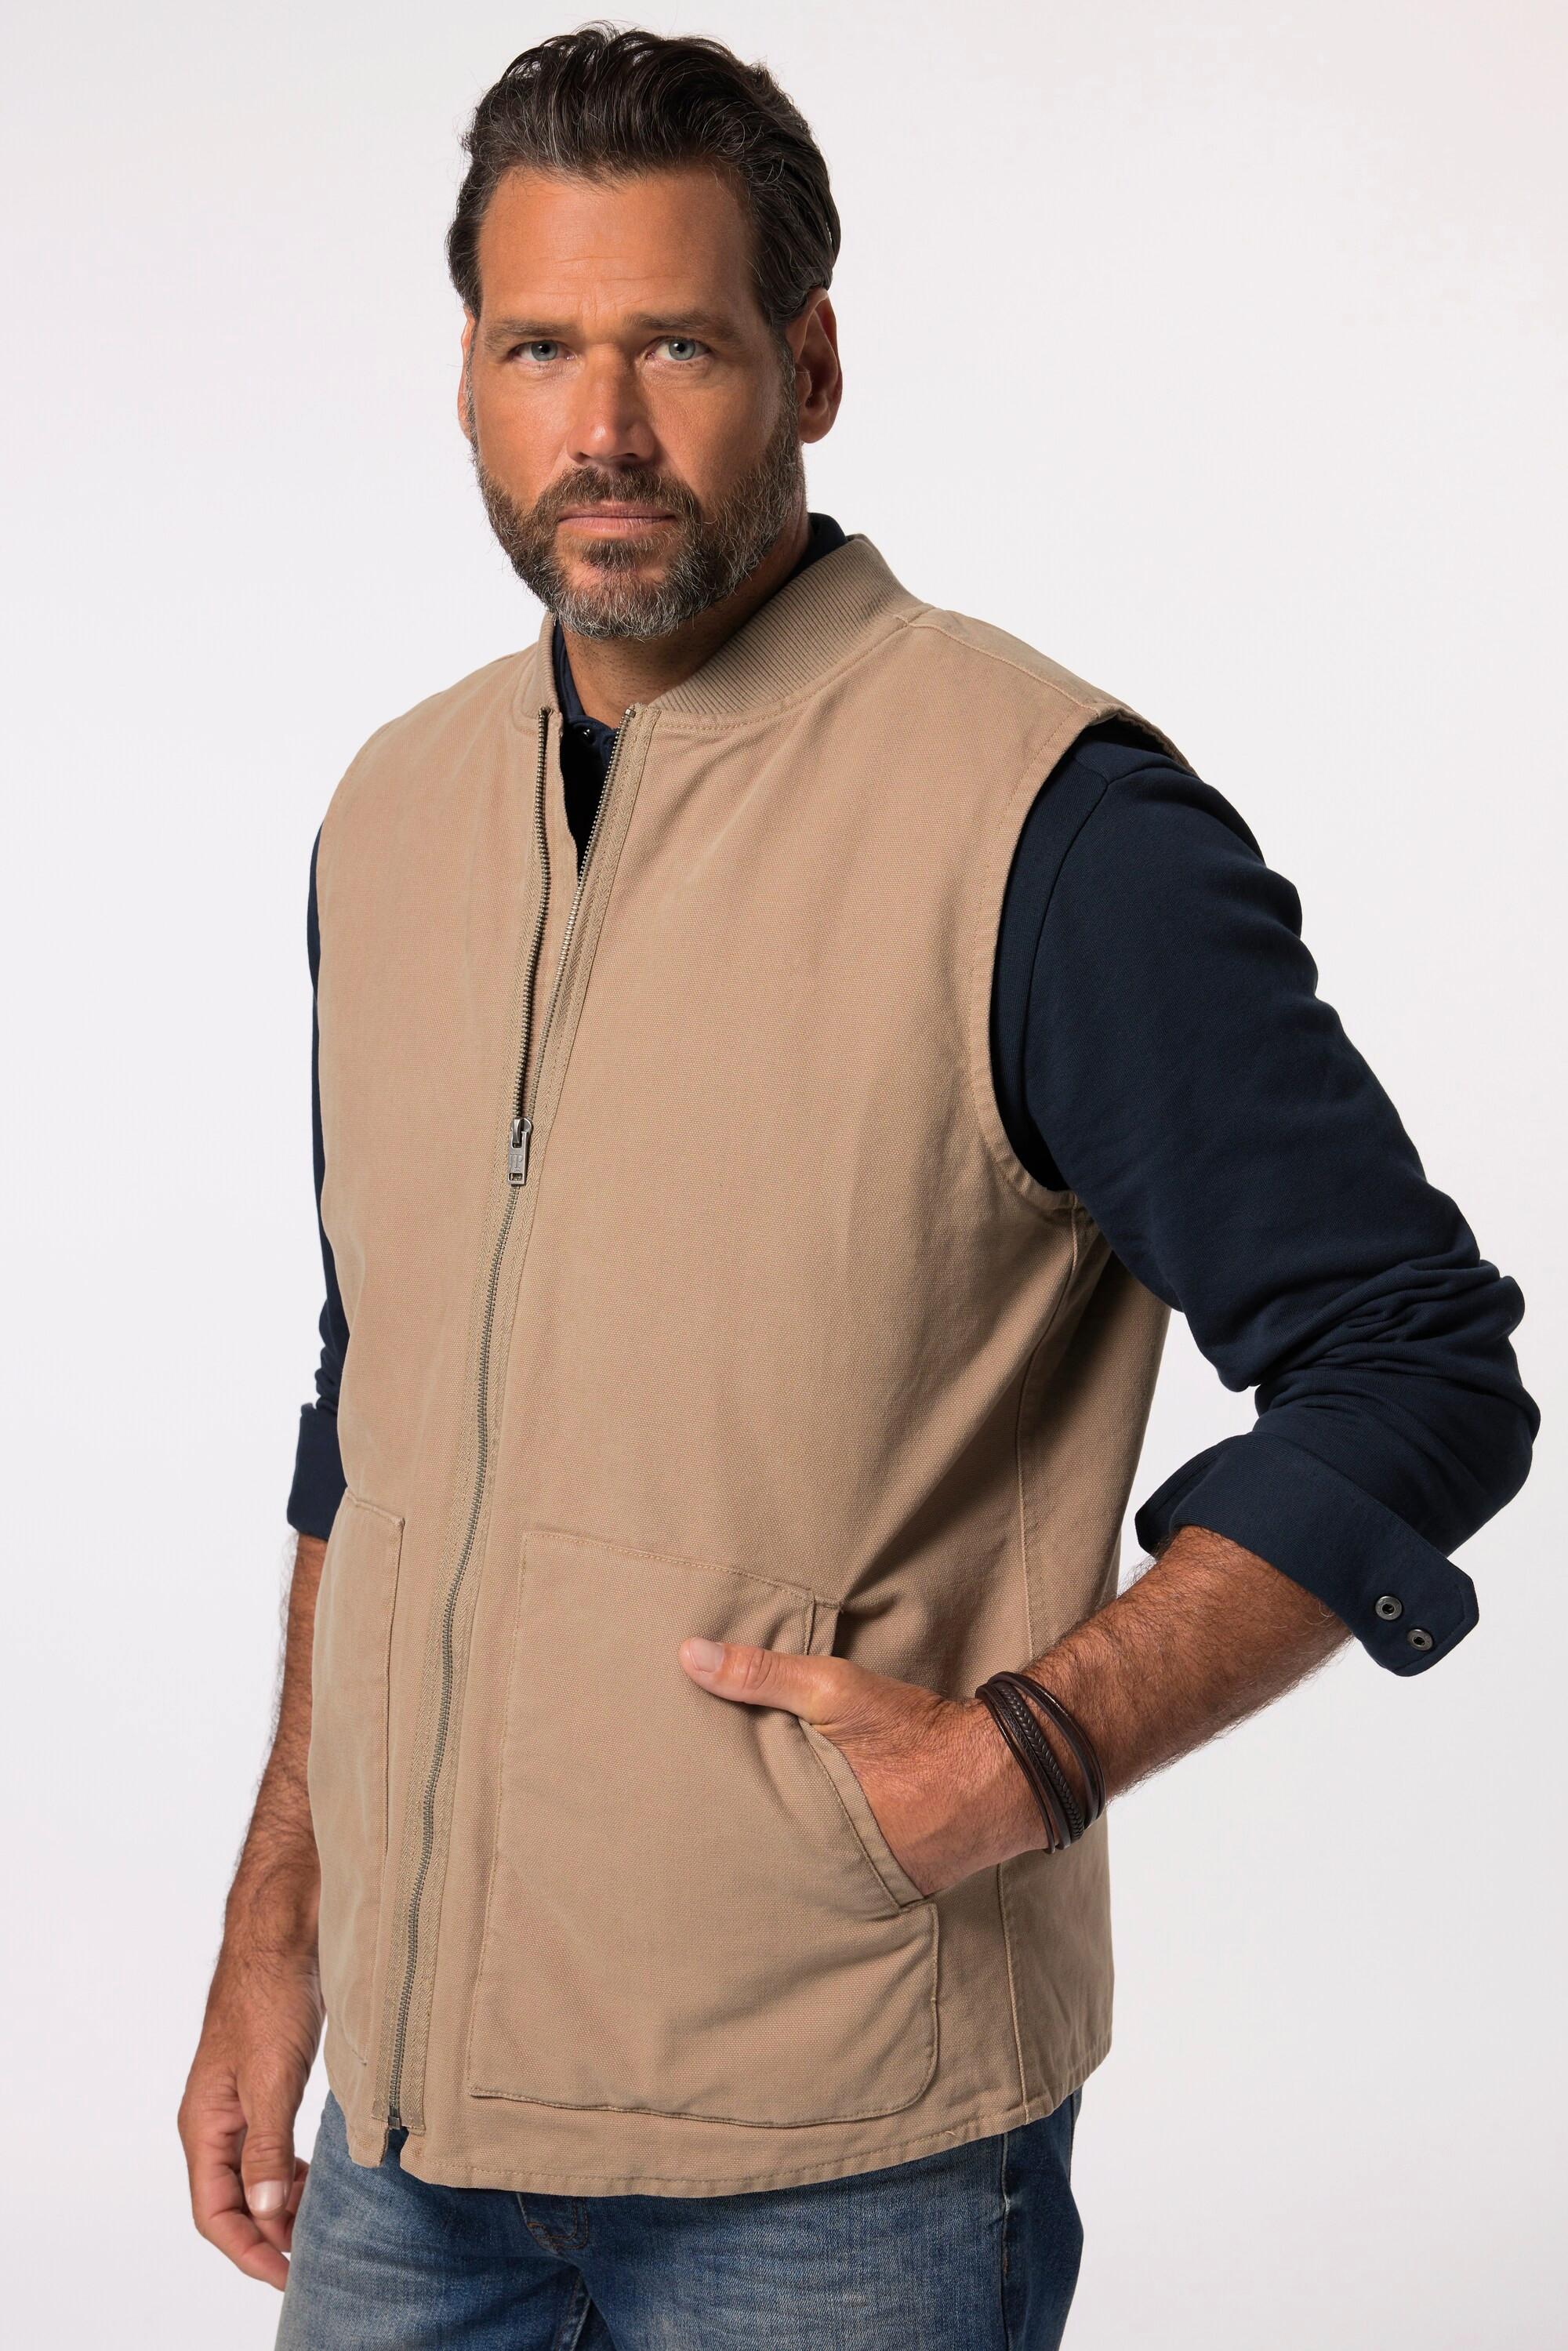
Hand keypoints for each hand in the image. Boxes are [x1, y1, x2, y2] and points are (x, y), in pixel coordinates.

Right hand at [178, 1945, 322, 2289]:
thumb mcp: (273, 2076)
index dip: (249, 2250)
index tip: (289, 2275)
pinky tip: (318, 2175)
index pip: (214, 2212)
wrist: (284, 1934)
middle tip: (312, 2256)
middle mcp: (215, 2120)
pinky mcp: (266, 2085)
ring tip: (320, 2219)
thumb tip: (267, 2212)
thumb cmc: (270, 1995)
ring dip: (282, 2203)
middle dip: (267, 2234)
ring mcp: (239, 2103)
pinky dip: (291, 2171)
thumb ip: (266, 2147)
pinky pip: (270, 2147)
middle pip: (230, 2201)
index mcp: (204, 2124)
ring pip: (252, 2176)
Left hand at [678, 1637, 1041, 1894]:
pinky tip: (792, 1844)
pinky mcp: (876, 1882)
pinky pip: (825, 1870)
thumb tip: (687, 1654)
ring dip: (766, 1849)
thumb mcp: (833, 1691)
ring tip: (720, 1842)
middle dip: (721, 1843)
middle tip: (674, 1831)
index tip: (656, 1806)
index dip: (693, 1818)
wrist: (997, 1776)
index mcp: (795, 1826)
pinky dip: (807, 1856)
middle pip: (750, 1855)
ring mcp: (846, 1883)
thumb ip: (762, 1674)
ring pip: (786, 1865)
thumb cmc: (912, 1734)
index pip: (724, 1830)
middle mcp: (814, 1865)